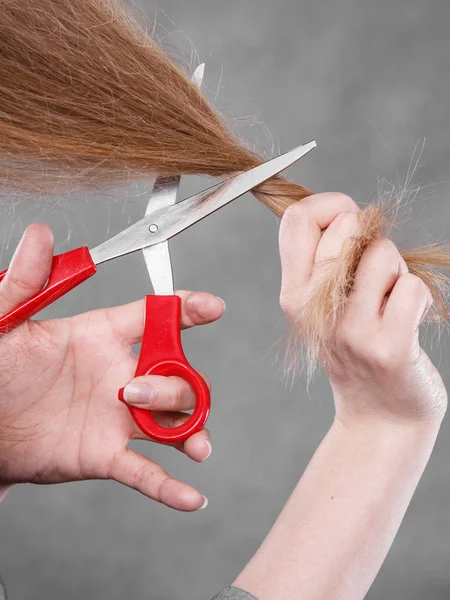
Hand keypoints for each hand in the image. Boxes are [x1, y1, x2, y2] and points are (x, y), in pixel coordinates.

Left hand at [0, 224, 224, 510]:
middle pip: (176, 372)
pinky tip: (192, 498)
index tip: (213, 307)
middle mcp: (121, 373)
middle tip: (131, 393)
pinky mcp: (107, 456)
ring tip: (191, 445)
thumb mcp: (6, 324)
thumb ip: (25, 282)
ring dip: (190, 429)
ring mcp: (119, 418)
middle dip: (173, 383)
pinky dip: (171, 487)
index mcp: (102, 336)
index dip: (188, 309)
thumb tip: (41, 234)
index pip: (157, 317)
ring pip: (174, 420)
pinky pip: (147, 472)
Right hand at [279, 192, 446, 427]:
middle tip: (373, 273)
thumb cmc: (357, 349)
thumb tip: (345, 210)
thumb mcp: (322, 307)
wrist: (379, 416)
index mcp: (293, 294)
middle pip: (346, 224)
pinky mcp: (389, 347)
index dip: (330, 204)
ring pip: (382, 253)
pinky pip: (411, 287)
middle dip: (371, 237)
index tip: (349, 225)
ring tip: (388, 302)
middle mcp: (313, 310)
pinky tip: (406, 322)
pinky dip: (418, 297)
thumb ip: (323, 259)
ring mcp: (350, 331)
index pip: (296, 218)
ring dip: (397, 270)